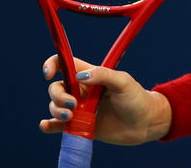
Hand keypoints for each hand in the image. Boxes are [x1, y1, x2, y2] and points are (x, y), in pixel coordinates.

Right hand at [39, 55, 170, 144]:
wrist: (144, 124)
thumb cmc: (136, 99)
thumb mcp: (123, 82)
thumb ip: (103, 75)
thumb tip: (79, 77)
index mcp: (91, 75)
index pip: (66, 64)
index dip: (53, 64)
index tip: (49, 74)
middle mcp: (82, 91)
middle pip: (56, 88)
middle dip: (58, 96)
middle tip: (73, 105)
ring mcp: (79, 109)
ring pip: (55, 106)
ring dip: (57, 111)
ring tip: (71, 117)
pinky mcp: (79, 125)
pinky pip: (58, 125)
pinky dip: (49, 125)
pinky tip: (46, 125)